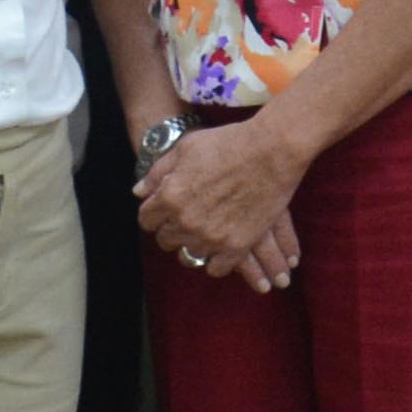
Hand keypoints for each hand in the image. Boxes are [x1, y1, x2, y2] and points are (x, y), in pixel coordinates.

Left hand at [136, 115, 312, 292]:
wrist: (272, 151)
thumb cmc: (228, 143)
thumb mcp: (186, 148)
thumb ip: (158, 172)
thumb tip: (139, 192)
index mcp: (170, 197)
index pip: (146, 220)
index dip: (154, 214)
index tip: (164, 211)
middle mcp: (186, 221)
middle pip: (166, 240)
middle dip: (172, 230)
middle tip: (187, 220)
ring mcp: (211, 237)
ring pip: (190, 255)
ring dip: (194, 244)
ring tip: (206, 232)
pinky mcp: (236, 246)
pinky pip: (216, 268)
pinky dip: (215, 261)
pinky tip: (220, 248)